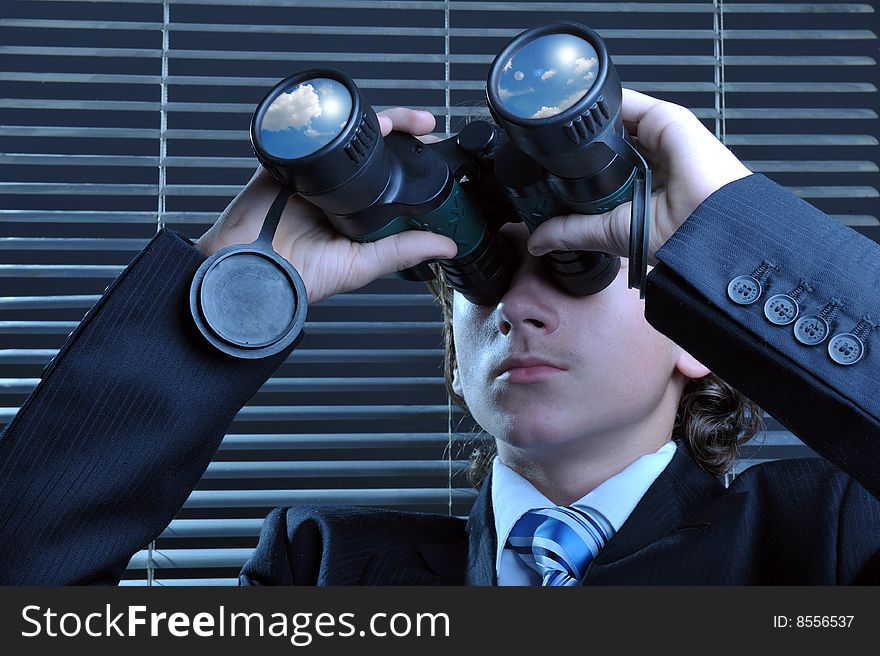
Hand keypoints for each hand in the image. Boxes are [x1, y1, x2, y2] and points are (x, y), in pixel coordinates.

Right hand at [194, 108, 456, 303]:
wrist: (250, 272)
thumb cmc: (297, 277)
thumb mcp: (360, 266)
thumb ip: (401, 252)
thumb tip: (448, 246)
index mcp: (357, 211)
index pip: (392, 177)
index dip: (415, 162)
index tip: (439, 154)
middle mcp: (338, 188)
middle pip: (374, 148)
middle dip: (404, 131)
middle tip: (428, 126)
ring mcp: (314, 172)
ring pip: (348, 135)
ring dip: (378, 122)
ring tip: (404, 123)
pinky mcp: (288, 162)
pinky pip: (310, 132)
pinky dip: (331, 122)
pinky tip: (356, 122)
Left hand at [526, 88, 751, 264]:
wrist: (705, 224)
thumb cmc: (674, 236)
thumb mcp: (607, 234)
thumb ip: (570, 231)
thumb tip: (535, 242)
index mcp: (634, 191)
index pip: (596, 172)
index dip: (572, 169)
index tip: (544, 168)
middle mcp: (644, 163)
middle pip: (602, 143)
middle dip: (576, 145)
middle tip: (543, 145)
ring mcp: (655, 139)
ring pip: (613, 121)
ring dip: (587, 122)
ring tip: (554, 121)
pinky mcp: (665, 118)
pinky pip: (629, 102)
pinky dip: (605, 101)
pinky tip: (579, 105)